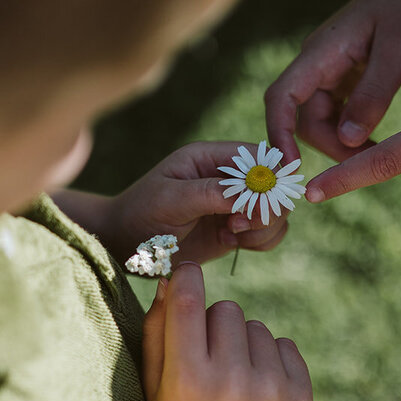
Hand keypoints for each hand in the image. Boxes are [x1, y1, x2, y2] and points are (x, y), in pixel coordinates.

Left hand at [109, 141, 290, 264]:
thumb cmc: (140, 214)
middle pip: (275, 184)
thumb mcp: (170, 200)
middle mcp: (227, 177)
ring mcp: (234, 204)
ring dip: (263, 227)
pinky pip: (268, 232)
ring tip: (232, 236)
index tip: (256, 205)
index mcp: (210, 157)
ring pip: (276, 211)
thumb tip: (252, 189)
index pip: (258, 156)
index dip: (269, 179)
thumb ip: (210, 192)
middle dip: (266, 208)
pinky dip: (261, 241)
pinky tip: (232, 244)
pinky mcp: (235, 228)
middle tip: (236, 226)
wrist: (124, 244)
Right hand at [141, 264, 311, 400]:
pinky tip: (256, 388)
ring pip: (256, 326)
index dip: (186, 278)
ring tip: (233, 379)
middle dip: (214, 324)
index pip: (188, 302)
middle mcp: (231, 383)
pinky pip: (284, 344)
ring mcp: (271, 390)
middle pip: (226, 309)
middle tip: (208, 359)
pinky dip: (270, 358)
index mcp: (188, 379)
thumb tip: (171, 278)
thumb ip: (155, 331)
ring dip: (243, 343)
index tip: (186, 274)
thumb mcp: (153, 386)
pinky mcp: (300, 396)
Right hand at [264, 0, 400, 163]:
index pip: (280, 98)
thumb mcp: (399, 52)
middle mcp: (317, 63)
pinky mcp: (345, 76)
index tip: (290, 167)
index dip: (278, 134)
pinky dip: (351, 132)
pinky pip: (337, 113)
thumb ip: (372, 95)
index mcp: (320, 53)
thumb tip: (346, 139)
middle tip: (368, 165)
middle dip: (329, 146)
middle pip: (303, 118)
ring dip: (342, 143)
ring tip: (377, 155)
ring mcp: (329, 70)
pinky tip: (374, 142)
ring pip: (320, 120)